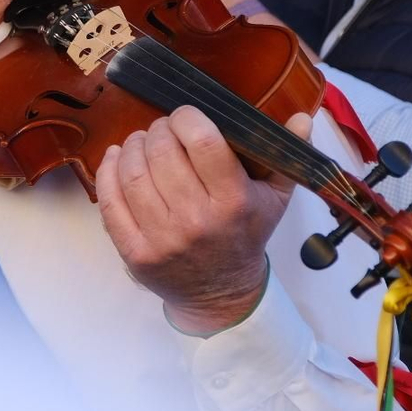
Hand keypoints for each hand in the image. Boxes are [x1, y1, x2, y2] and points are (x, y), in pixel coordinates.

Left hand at [96, 106, 311, 334]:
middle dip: (158, 130)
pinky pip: (109, 201)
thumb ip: (286, 155)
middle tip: (163, 130)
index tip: (185, 116)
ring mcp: (162, 239)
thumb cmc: (245, 235)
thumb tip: (303, 116)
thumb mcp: (274, 198)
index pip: (202, 140)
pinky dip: (108, 171)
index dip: (186, 117)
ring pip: (132, 172)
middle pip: (162, 152)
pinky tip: (117, 158)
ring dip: (132, 146)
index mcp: (233, 202)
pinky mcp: (135, 252)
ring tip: (142, 142)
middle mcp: (197, 221)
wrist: (221, 294)